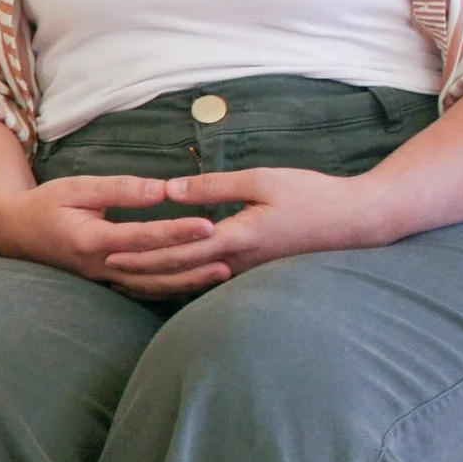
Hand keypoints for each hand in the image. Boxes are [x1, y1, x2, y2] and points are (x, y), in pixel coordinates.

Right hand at [0, 175, 228, 297]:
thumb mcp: (76, 188)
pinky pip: (144, 291)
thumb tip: (162, 189)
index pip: (141, 238)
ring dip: (188, 281)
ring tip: (223, 272)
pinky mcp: (108, 283)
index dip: (175, 231)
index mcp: (91, 240)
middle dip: (193, 261)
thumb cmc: (46, 205)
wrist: (17, 233)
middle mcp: (100, 266)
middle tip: (229, 251)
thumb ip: (119, 189)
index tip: (207, 223)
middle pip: (153, 268)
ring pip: (152, 286)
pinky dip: (172, 289)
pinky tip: (197, 284)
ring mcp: (104, 279)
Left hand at [102, 168, 392, 283]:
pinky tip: (166, 278)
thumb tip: (171, 189)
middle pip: (179, 271)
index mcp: (237, 238)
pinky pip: (210, 279)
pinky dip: (184, 279)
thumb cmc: (313, 195)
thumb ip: (215, 186)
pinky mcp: (255, 272)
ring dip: (159, 280)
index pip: (179, 250)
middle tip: (104, 270)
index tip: (109, 254)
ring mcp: (247, 271)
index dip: (142, 253)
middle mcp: (238, 262)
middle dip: (141, 272)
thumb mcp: (263, 181)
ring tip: (126, 279)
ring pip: (193, 279)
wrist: (358, 222)